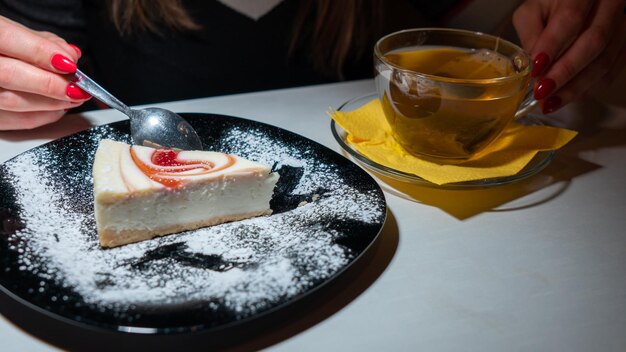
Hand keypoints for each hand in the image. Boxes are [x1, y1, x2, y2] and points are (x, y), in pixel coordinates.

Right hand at [0, 15, 90, 129]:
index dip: (41, 52)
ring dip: (51, 102)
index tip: (70, 63)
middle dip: (51, 83)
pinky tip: (58, 108)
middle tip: (78, 86)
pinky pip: (14, 120)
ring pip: (13, 101)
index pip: (8, 39)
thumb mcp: (12, 31)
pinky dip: (42, 115)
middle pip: (10, 75)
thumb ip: (41, 41)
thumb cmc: (0, 48)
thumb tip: (70, 55)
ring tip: (74, 96)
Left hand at [513, 0, 625, 112]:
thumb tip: (532, 67)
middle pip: (594, 41)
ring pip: (606, 60)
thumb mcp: (533, 12)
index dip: (553, 45)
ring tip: (550, 102)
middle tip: (542, 92)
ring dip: (576, 86)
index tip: (535, 69)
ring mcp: (622, 26)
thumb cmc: (550, 7)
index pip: (571, 18)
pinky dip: (588, 88)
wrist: (579, 5)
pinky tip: (567, 96)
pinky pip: (612, 71)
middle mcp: (610, 6)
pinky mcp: (624, 45)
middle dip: (565, 72)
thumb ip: (531, 35)